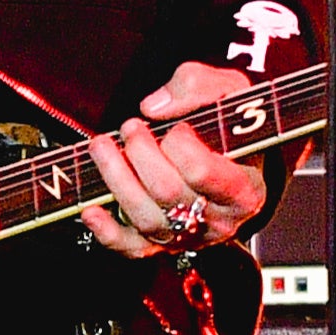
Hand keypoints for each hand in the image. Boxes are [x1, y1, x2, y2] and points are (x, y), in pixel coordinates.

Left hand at [78, 62, 266, 258]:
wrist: (239, 164)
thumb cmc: (235, 131)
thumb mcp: (232, 94)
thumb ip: (198, 87)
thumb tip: (154, 106)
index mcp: (245, 189)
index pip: (202, 173)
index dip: (179, 145)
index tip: (176, 128)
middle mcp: (219, 221)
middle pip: (167, 192)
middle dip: (140, 153)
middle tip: (131, 127)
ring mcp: (188, 236)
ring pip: (144, 217)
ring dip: (115, 177)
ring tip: (102, 146)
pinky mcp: (161, 244)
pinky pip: (130, 248)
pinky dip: (105, 231)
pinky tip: (90, 209)